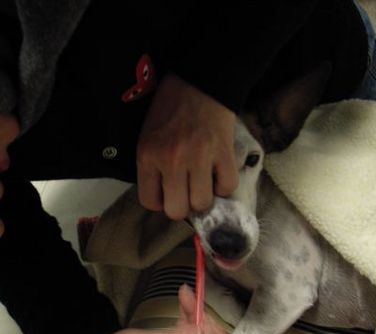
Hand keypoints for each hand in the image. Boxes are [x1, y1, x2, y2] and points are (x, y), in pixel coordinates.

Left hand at [137, 73, 237, 219]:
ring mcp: (199, 157)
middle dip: (183, 205)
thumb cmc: (170, 110)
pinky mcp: (224, 153)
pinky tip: (217, 172)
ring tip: (203, 182)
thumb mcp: (148, 137)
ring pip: (202, 203)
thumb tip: (165, 199)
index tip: (167, 192)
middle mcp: (171, 160)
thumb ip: (152, 168)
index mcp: (148, 155)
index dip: (161, 202)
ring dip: (204, 196)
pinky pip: (227, 187)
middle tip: (186, 191)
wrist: (200, 81)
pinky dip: (223, 184)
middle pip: (177, 210)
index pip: (150, 202)